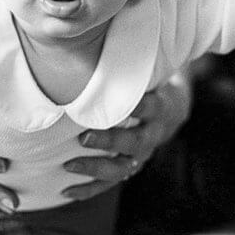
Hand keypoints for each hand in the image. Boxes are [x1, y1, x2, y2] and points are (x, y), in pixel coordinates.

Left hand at [61, 74, 191, 200]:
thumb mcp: (148, 73)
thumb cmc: (148, 85)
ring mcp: (141, 156)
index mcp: (159, 109)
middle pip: (134, 143)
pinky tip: (65, 191)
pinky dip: (87, 189)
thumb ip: (130, 66)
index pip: (150, 107)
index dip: (137, 106)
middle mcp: (152, 135)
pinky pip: (108, 183)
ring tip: (68, 165)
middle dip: (109, 142)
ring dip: (94, 168)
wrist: (170, 111)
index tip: (120, 104)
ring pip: (121, 169)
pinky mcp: (129, 169)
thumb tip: (98, 43)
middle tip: (84, 137)